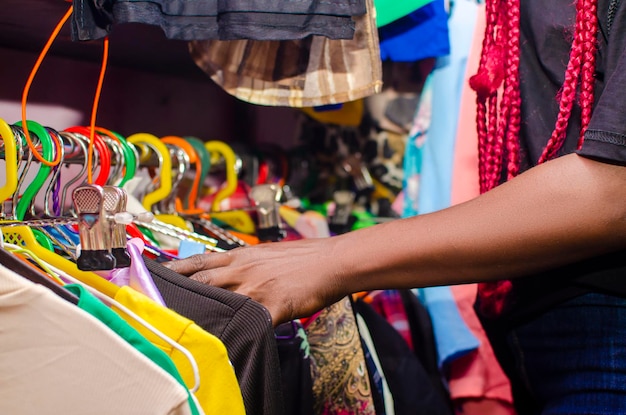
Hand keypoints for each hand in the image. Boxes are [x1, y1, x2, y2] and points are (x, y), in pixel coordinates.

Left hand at [164, 238, 348, 325]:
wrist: (330, 261)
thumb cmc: (303, 256)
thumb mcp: (267, 253)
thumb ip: (246, 262)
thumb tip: (231, 269)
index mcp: (240, 256)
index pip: (198, 260)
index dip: (175, 268)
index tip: (155, 274)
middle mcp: (242, 270)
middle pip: (200, 281)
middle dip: (177, 293)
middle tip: (156, 303)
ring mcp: (255, 289)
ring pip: (218, 301)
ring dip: (199, 313)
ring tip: (180, 326)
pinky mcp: (272, 307)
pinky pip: (249, 323)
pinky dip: (236, 333)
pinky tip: (224, 343)